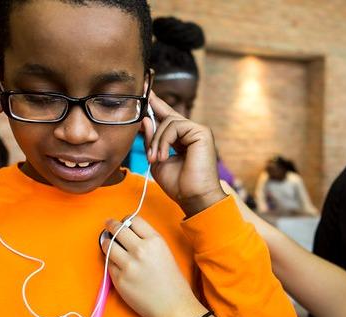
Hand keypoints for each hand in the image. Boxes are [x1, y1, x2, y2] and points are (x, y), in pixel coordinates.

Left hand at [102, 216, 206, 316]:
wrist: (173, 306)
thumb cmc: (172, 281)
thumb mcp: (165, 252)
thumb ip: (148, 241)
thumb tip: (128, 232)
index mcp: (155, 241)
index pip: (133, 220)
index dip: (126, 220)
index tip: (123, 222)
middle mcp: (140, 250)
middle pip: (117, 229)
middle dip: (111, 225)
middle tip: (109, 225)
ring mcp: (128, 265)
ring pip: (107, 245)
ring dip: (106, 242)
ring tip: (108, 243)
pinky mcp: (119, 280)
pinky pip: (108, 264)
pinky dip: (110, 262)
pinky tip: (117, 263)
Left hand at [143, 93, 225, 216]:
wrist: (194, 198)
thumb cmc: (178, 184)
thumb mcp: (157, 160)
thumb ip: (152, 140)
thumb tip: (144, 119)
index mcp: (182, 138)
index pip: (166, 116)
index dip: (155, 103)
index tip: (144, 89)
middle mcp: (191, 131)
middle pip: (166, 115)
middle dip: (151, 128)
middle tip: (148, 151)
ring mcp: (197, 130)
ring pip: (168, 121)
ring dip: (156, 140)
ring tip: (155, 159)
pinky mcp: (201, 131)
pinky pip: (174, 126)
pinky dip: (163, 140)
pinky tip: (162, 156)